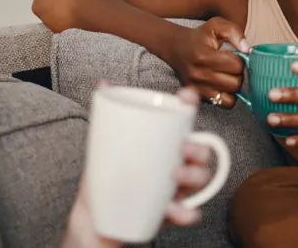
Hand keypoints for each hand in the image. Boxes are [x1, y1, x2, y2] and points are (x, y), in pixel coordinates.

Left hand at [61, 87, 212, 247]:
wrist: (96, 214)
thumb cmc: (109, 173)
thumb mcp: (106, 143)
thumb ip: (108, 114)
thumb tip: (103, 83)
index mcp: (164, 139)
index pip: (184, 118)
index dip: (191, 105)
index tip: (186, 97)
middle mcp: (176, 160)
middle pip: (200, 150)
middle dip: (199, 147)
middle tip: (184, 147)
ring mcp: (176, 187)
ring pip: (200, 180)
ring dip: (194, 176)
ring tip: (175, 175)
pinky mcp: (171, 211)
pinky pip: (188, 212)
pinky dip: (186, 212)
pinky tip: (175, 210)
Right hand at [165, 17, 249, 107]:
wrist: (176, 47)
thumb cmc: (199, 36)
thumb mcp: (216, 25)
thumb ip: (234, 32)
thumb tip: (247, 49)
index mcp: (204, 55)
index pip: (236, 65)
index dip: (240, 60)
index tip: (233, 55)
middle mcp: (199, 74)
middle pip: (235, 82)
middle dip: (238, 73)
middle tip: (232, 66)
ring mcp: (198, 88)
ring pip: (231, 95)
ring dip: (234, 86)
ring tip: (227, 75)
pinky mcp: (198, 96)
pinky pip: (223, 104)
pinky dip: (227, 96)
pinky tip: (223, 85)